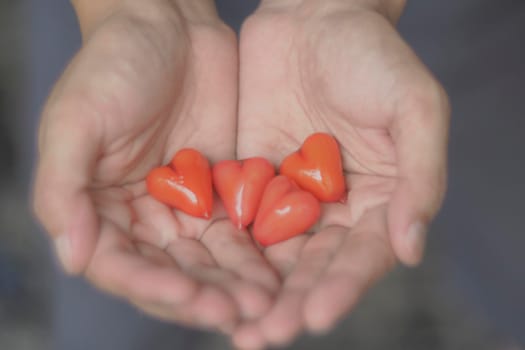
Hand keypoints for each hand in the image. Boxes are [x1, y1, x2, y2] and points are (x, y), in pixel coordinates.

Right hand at [33, 0, 278, 330]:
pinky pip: (240, 230)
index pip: (122, 266)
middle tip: (239, 312)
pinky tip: (278, 270)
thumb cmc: (111, 65)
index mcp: (99, 210)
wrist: (169, 25)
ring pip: (210, 259)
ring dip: (235, 283)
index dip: (153, 287)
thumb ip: (63, 189)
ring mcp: (185, 207)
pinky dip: (256, 252)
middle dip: (204, 295)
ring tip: (265, 302)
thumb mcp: (75, 121)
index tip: (189, 297)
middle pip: (172, 272)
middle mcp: (142, 218)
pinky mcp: (222, 191)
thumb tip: (70, 257)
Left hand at [234, 0, 448, 346]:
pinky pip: (238, 221)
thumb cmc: (373, 56)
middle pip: (313, 268)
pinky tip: (206, 276)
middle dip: (290, 304)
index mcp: (381, 200)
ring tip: (234, 325)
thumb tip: (412, 248)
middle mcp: (335, 209)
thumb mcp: (415, 107)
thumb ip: (422, 178)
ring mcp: (290, 198)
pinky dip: (226, 251)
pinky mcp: (252, 181)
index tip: (315, 315)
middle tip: (263, 336)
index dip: (341, 288)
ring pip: (273, 256)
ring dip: (254, 291)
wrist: (314, 16)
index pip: (363, 257)